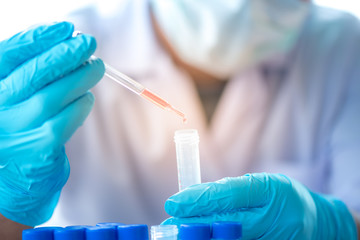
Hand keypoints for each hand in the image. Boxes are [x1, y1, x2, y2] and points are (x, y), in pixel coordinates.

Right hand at [0, 22, 104, 225]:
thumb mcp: (16, 94)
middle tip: (90, 43)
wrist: (15, 174)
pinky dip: (80, 106)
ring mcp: (15, 129)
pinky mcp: (37, 148)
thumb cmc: (19, 123)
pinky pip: (64, 122)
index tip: (66, 28)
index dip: (40, 38)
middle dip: (66, 54)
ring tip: (96, 66)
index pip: (11, 55)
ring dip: (79, 78)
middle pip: (33, 74)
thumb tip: (66, 42)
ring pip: (51, 97)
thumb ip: (33, 71)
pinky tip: (87, 97)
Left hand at [163, 173, 356, 238]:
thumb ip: (230, 191)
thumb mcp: (260, 184)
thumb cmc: (283, 197)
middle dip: (193, 224)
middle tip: (169, 224)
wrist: (317, 224)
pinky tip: (202, 237)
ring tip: (179, 232)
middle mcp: (272, 218)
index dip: (198, 200)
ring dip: (201, 236)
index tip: (174, 203)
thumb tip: (194, 198)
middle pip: (225, 223)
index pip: (228, 195)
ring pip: (228, 239)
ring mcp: (272, 239)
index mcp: (270, 191)